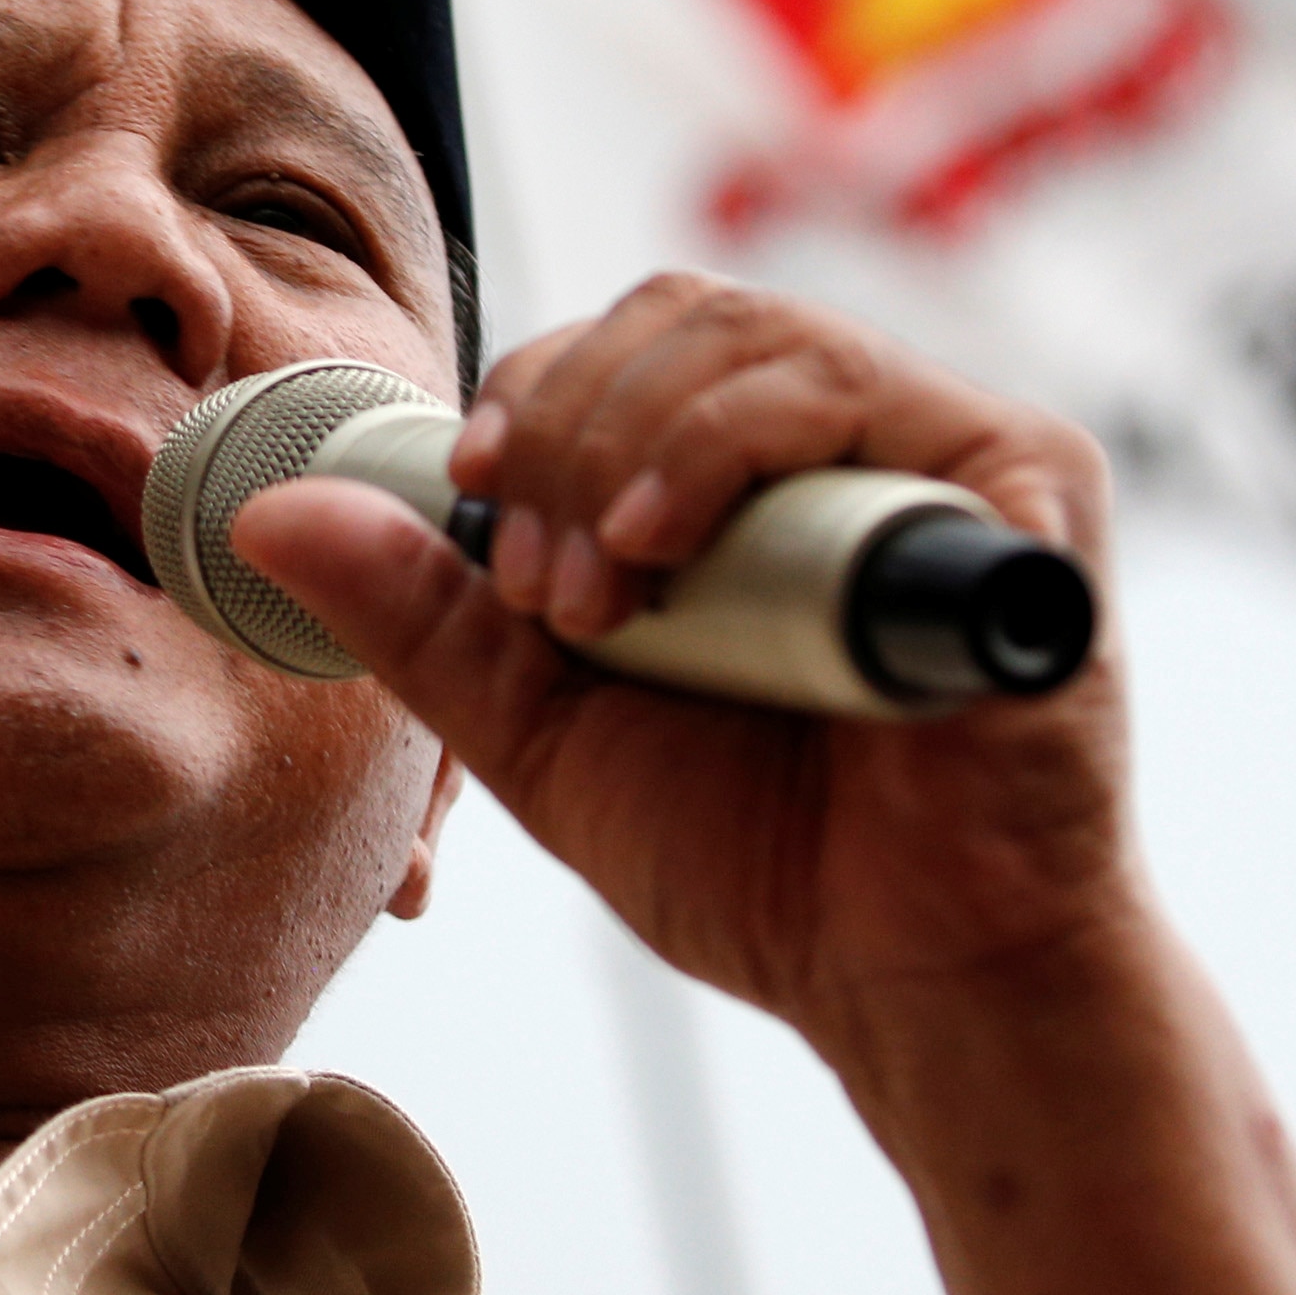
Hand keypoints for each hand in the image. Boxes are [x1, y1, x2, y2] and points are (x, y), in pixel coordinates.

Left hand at [231, 273, 1137, 1091]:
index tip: (472, 506)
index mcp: (750, 472)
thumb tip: (269, 514)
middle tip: (537, 586)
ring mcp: (945, 451)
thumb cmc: (760, 859)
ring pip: (752, 337)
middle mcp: (856, 437)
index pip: (619, 348)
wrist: (910, 979)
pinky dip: (725, 449)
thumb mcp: (548, 727)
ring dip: (627, 447)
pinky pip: (855, 396)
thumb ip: (424, 615)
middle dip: (564, 430)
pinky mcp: (1026, 489)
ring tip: (597, 592)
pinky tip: (662, 548)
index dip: (525, 401)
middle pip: (678, 316)